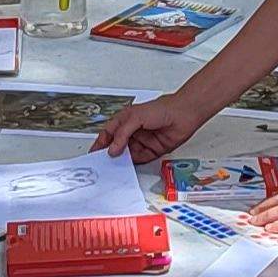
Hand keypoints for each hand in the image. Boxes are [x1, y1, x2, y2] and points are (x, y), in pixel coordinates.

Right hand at [92, 94, 206, 161]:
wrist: (183, 114)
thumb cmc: (161, 109)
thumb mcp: (135, 117)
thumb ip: (122, 133)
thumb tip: (113, 149)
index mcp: (125, 120)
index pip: (109, 133)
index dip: (100, 143)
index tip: (94, 153)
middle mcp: (133, 131)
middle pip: (117, 146)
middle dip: (109, 154)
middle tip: (102, 163)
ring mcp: (142, 141)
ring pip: (127, 154)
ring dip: (121, 160)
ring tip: (114, 167)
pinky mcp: (152, 151)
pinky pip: (139, 159)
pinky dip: (133, 164)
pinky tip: (128, 167)